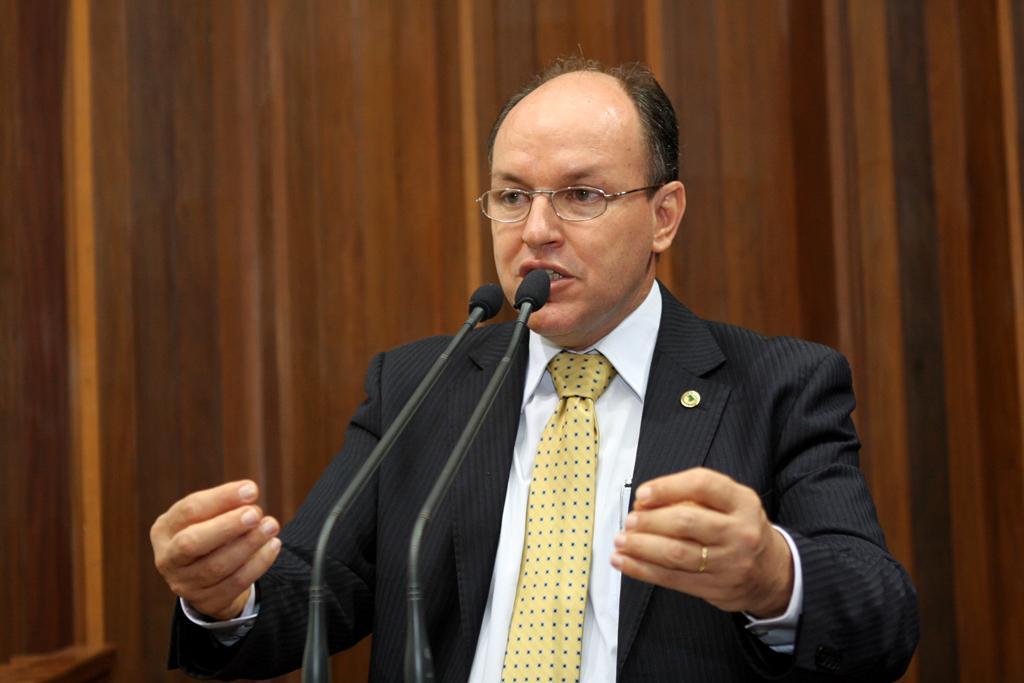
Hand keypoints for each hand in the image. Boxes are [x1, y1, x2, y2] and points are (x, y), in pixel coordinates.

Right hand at [150, 480, 281, 620]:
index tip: (251, 490)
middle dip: (227, 526)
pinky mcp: (207, 602)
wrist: (208, 576)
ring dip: (249, 544)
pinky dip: (258, 563)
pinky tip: (273, 546)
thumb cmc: (210, 533)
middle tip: (256, 513)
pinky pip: (235, 583)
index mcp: (164, 530)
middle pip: (192, 543)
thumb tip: (248, 492)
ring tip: (271, 525)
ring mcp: (184, 584)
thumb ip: (225, 504)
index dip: (221, 499)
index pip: (189, 510)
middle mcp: (168, 559)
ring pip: (217, 566)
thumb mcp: (209, 516)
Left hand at [611, 467, 792, 617]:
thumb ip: (693, 497)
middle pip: (685, 522)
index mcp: (742, 502)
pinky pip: (671, 578)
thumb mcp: (731, 503)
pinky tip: (624, 562)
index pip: (702, 485)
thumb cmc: (739, 529)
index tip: (642, 494)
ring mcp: (728, 562)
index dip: (667, 487)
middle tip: (630, 520)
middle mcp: (739, 531)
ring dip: (640, 547)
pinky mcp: (714, 588)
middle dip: (650, 520)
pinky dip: (642, 569)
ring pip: (675, 553)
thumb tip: (644, 503)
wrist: (771, 573)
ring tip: (620, 541)